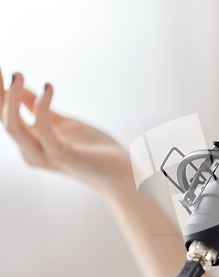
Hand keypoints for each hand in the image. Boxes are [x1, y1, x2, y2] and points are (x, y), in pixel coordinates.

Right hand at [1, 72, 131, 194]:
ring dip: (11, 99)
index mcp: (30, 144)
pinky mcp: (61, 155)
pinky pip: (43, 129)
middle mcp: (31, 152)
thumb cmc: (93, 150)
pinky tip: (48, 88)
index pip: (5, 116)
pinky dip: (41, 106)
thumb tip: (19, 87)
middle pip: (3, 121)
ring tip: (17, 75)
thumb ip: (40, 109)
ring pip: (14, 127)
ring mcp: (45, 155)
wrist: (120, 172)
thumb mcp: (62, 123)